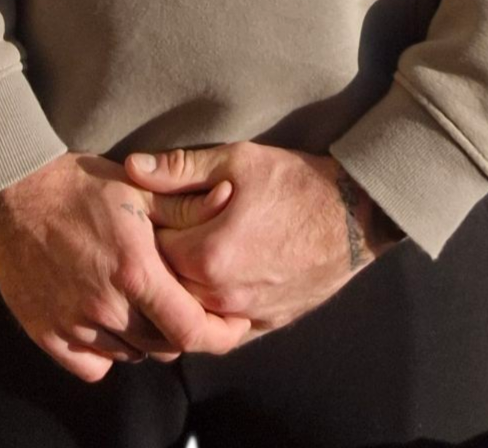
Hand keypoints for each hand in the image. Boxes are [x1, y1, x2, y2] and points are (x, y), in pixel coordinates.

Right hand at [0, 150, 251, 383]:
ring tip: (141, 302)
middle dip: (181, 329)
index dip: (220, 334)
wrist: (15, 191)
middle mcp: (106, 306)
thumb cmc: (81, 185)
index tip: (231, 322)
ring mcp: (74, 323)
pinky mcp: (47, 333)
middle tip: (181, 302)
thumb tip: (229, 199)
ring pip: (130, 355)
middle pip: (164, 346)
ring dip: (143, 337)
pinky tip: (107, 319)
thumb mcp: (140, 188)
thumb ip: (186, 206)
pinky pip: (92, 364)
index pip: (191, 329)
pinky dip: (106, 351)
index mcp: (135, 271)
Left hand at [122, 140, 403, 342]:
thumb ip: (180, 168)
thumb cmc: (296, 183)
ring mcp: (243, 316)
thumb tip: (133, 168)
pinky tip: (212, 280)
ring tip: (187, 253)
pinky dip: (209, 307)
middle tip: (167, 229)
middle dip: (159, 259)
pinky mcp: (263, 326)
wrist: (354, 217)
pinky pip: (220, 326)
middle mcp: (220, 295)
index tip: (153, 208)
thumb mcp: (237, 161)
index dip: (148, 225)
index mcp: (207, 254)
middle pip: (165, 283)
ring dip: (182, 285)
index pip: (150, 247)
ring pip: (189, 309)